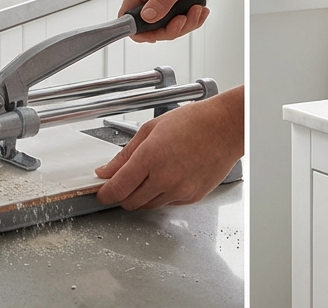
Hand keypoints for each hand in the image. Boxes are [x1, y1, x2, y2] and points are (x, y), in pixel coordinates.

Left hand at [94, 86, 243, 209]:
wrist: (226, 128)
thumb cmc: (193, 122)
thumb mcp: (151, 129)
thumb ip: (125, 154)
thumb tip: (107, 170)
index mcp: (150, 157)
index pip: (117, 189)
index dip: (104, 194)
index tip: (101, 192)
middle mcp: (164, 178)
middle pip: (130, 203)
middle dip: (122, 195)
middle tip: (124, 182)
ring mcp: (180, 191)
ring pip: (148, 206)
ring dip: (142, 196)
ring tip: (151, 174)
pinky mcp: (192, 197)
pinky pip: (168, 204)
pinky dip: (162, 195)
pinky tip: (169, 176)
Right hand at [120, 0, 243, 41]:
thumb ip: (163, 0)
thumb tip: (147, 16)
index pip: (127, 14)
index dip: (137, 29)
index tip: (154, 34)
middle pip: (149, 27)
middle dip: (170, 28)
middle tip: (183, 19)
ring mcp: (162, 0)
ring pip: (166, 27)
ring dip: (185, 24)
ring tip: (196, 9)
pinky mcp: (174, 4)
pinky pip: (178, 22)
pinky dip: (191, 20)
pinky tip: (199, 9)